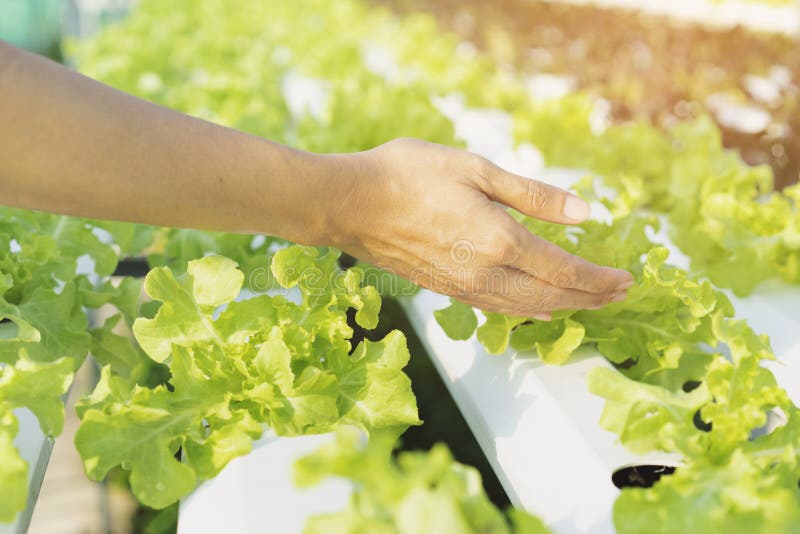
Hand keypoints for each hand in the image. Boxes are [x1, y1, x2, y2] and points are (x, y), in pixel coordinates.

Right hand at [320, 138, 632, 318]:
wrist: (350, 204)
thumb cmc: (409, 174)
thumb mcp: (476, 169)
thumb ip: (532, 195)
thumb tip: (585, 213)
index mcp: (500, 240)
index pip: (565, 270)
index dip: (600, 278)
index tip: (627, 279)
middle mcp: (486, 273)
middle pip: (552, 295)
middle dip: (591, 297)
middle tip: (619, 295)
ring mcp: (463, 287)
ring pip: (526, 307)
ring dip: (564, 306)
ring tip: (589, 304)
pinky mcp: (445, 290)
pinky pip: (498, 308)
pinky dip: (528, 309)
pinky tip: (537, 307)